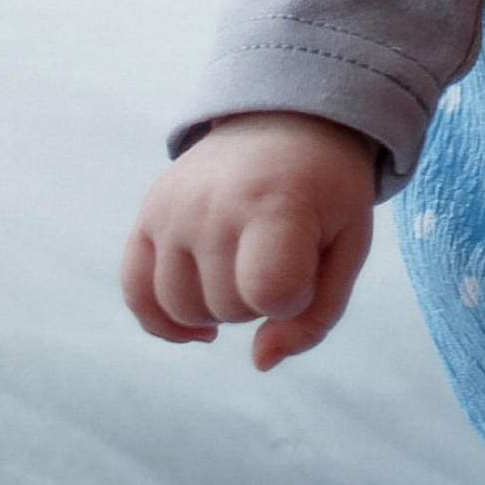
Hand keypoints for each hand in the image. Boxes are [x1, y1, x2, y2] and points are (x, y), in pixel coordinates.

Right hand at [120, 110, 375, 370]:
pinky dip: (163, 320)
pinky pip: (136, 293)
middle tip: (281, 253)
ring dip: (219, 307)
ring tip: (245, 266)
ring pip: (181, 309)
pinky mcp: (148, 213)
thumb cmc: (325, 194)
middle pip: (227, 308)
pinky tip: (198, 325)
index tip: (310, 265)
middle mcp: (212, 203)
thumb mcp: (348, 247)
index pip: (269, 292)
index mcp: (275, 203)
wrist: (287, 122)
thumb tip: (259, 362)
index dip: (296, 297)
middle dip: (261, 300)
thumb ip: (315, 317)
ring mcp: (172, 208)